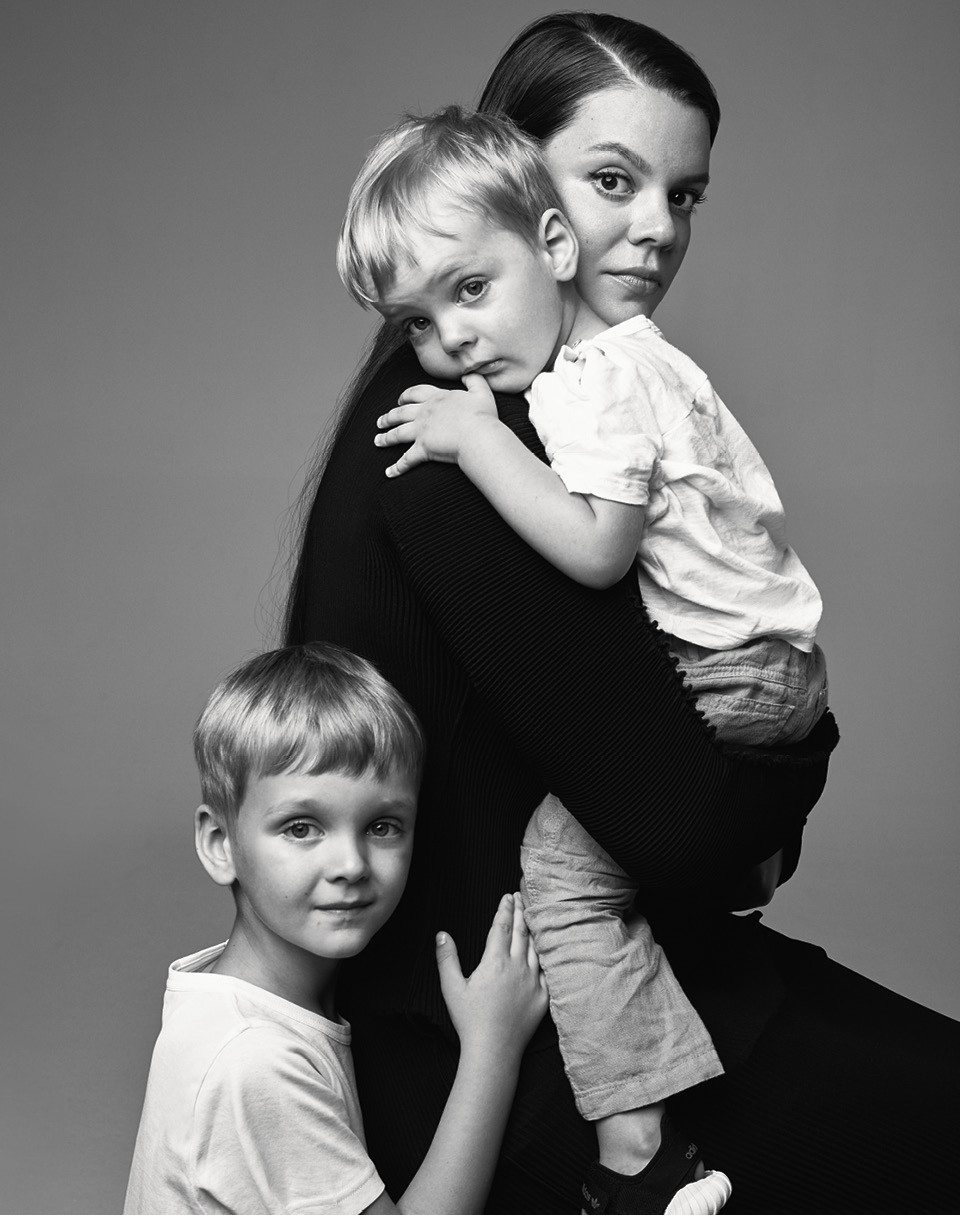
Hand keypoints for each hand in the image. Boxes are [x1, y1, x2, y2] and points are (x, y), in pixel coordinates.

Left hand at [374, 373, 497, 477]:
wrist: (478, 435)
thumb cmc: (482, 416)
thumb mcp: (482, 392)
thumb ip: (475, 380)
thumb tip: (468, 374)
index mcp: (437, 398)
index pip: (416, 393)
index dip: (406, 396)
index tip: (399, 400)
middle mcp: (425, 413)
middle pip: (400, 413)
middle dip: (389, 417)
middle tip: (380, 421)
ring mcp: (421, 431)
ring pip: (398, 433)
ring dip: (386, 437)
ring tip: (377, 440)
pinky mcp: (422, 449)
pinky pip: (406, 460)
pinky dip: (396, 467)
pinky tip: (388, 472)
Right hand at [435, 892, 547, 1063]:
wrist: (494, 1050)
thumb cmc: (470, 1020)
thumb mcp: (451, 988)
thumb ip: (447, 958)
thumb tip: (442, 934)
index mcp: (495, 961)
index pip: (502, 927)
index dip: (504, 909)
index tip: (506, 897)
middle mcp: (518, 967)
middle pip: (521, 931)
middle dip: (520, 911)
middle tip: (519, 897)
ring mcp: (534, 981)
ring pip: (535, 947)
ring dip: (532, 928)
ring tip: (530, 916)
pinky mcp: (543, 996)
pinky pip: (547, 969)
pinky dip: (544, 954)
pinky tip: (543, 949)